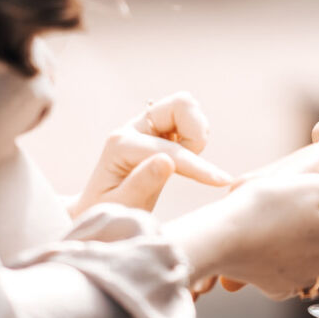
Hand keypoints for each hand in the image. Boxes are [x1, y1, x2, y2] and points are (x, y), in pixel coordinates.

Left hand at [70, 92, 231, 217]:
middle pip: (180, 104)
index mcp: (121, 145)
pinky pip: (188, 118)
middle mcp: (133, 129)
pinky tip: (186, 159)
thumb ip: (142, 184)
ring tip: (189, 163)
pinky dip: (195, 136)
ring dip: (197, 133)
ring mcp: (146, 126)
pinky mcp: (157, 131)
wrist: (97, 211)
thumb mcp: (120, 207)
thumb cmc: (107, 213)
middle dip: (197, 131)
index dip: (198, 166)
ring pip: (186, 107)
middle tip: (196, 160)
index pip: (170, 149)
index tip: (221, 182)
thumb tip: (167, 161)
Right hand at [167, 173, 318, 299]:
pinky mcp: (280, 288)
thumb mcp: (312, 186)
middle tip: (310, 209)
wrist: (223, 238)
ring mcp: (303, 278)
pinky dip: (290, 264)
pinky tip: (273, 248)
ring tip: (290, 227)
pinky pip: (295, 276)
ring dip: (315, 247)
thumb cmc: (266, 206)